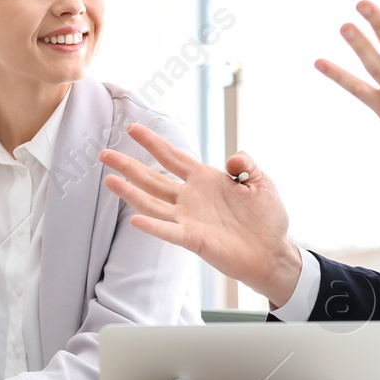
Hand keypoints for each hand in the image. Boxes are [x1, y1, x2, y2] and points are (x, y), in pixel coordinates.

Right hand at [99, 125, 304, 306]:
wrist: (274, 251)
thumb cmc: (268, 218)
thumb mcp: (261, 182)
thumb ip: (245, 164)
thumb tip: (231, 158)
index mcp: (205, 180)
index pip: (173, 156)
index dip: (152, 142)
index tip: (132, 128)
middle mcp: (191, 197)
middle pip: (153, 177)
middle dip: (128, 165)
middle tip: (104, 154)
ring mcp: (189, 218)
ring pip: (152, 202)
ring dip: (130, 192)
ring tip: (109, 180)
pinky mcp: (193, 239)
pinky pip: (168, 231)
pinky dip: (152, 226)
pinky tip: (135, 219)